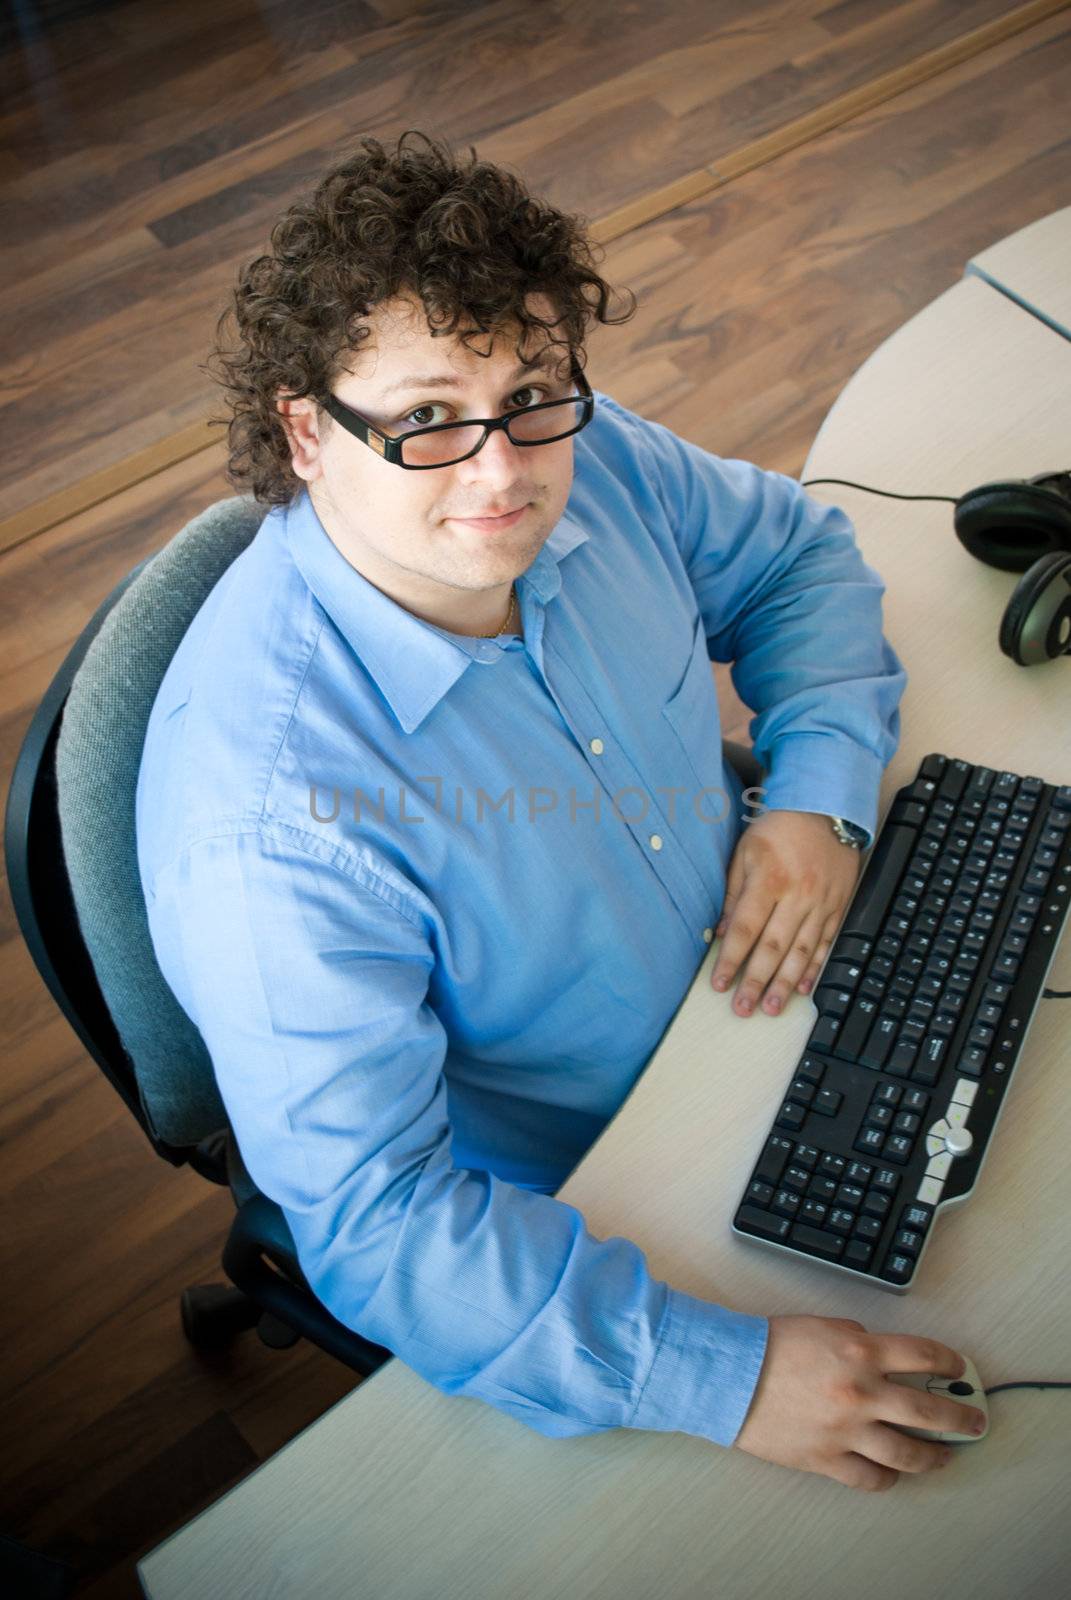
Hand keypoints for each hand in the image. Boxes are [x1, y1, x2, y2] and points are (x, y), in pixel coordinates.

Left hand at [710, 809, 861, 1015]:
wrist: (826, 809)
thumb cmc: (778, 829)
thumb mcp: (745, 852)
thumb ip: (734, 894)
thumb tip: (723, 932)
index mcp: (770, 880)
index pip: (746, 929)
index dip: (731, 959)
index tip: (719, 984)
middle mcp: (798, 895)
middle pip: (774, 947)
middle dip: (757, 982)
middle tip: (743, 1009)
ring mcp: (821, 903)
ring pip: (802, 952)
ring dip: (786, 984)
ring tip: (772, 1008)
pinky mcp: (838, 906)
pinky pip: (826, 943)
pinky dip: (814, 968)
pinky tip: (802, 988)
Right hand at [733, 1315, 983, 1490]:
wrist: (728, 1376)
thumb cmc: (769, 1346)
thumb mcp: (822, 1325)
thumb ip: (859, 1339)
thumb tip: (884, 1357)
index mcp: (861, 1351)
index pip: (925, 1355)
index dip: (951, 1362)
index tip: (960, 1368)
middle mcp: (862, 1392)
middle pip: (930, 1410)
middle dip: (960, 1417)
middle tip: (974, 1422)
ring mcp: (847, 1431)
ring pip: (908, 1452)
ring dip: (934, 1455)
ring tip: (945, 1456)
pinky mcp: (828, 1460)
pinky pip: (870, 1477)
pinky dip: (888, 1477)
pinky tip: (894, 1473)